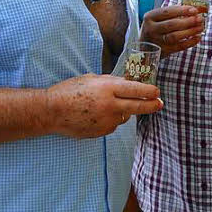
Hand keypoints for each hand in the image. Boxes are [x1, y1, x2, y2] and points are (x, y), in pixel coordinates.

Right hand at [45, 74, 161, 137]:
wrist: (52, 111)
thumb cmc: (69, 91)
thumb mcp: (91, 79)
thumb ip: (111, 82)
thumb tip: (127, 84)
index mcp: (107, 88)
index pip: (136, 90)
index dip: (150, 92)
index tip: (157, 92)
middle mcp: (110, 105)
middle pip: (138, 107)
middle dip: (151, 105)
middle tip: (159, 104)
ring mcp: (107, 121)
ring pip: (124, 116)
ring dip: (122, 111)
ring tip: (103, 106)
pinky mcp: (102, 132)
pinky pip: (113, 125)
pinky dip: (110, 119)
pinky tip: (95, 114)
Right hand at [140, 5, 204, 56]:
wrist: (144, 47)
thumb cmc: (156, 28)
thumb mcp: (159, 18)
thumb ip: (174, 13)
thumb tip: (195, 10)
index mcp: (150, 17)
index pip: (167, 12)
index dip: (182, 10)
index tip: (194, 10)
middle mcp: (151, 29)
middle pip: (171, 24)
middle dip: (188, 21)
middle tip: (200, 19)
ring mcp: (157, 41)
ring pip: (175, 36)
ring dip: (190, 31)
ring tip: (200, 27)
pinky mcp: (163, 51)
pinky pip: (179, 47)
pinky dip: (190, 42)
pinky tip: (197, 37)